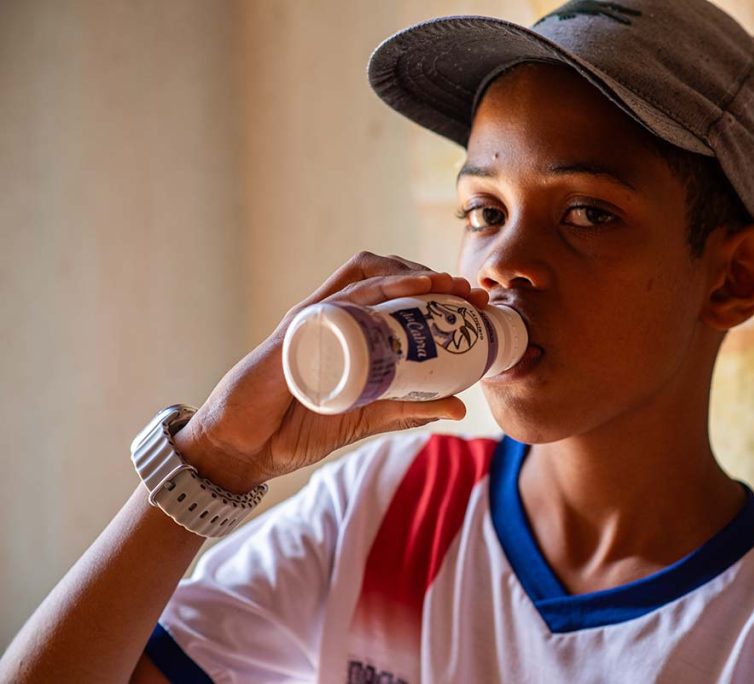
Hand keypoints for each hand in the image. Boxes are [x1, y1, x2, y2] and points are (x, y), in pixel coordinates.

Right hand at [172, 252, 489, 493]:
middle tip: (468, 293)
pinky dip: (369, 293)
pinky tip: (397, 294)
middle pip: (384, 272)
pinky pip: (333, 304)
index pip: (396, 290)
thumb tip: (459, 407)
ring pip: (362, 276)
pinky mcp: (294, 336)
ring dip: (407, 274)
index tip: (474, 302)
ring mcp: (313, 321)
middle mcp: (332, 316)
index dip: (437, 288)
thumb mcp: (367, 416)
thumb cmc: (296, 427)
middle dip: (431, 275)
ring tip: (443, 284)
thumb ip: (408, 409)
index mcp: (350, 329)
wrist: (243, 450)